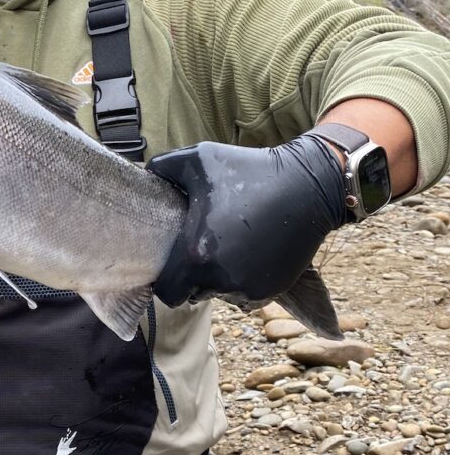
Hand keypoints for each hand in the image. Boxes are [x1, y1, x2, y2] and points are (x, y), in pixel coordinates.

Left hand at [146, 136, 345, 305]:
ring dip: (217, 279)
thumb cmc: (248, 170)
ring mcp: (249, 288)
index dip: (164, 280)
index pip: (166, 292)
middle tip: (198, 250)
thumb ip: (162, 168)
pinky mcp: (270, 289)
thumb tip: (146, 175)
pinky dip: (241, 280)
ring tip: (225, 246)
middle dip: (190, 278)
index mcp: (196, 254)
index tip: (170, 262)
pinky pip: (245, 295)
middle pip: (192, 294)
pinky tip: (246, 251)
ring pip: (220, 294)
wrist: (307, 185)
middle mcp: (221, 279)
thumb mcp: (197, 159)